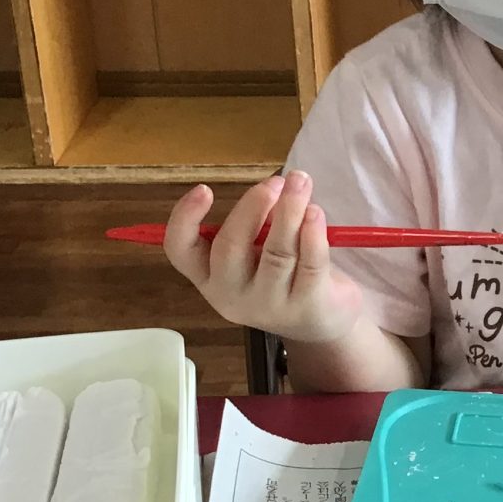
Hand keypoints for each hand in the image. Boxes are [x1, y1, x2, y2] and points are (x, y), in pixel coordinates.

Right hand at [163, 173, 363, 344]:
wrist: (321, 320)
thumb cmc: (283, 275)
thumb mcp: (259, 249)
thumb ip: (258, 224)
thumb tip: (274, 189)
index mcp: (209, 276)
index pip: (181, 251)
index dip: (185, 219)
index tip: (204, 189)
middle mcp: (230, 295)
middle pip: (230, 246)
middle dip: (253, 207)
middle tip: (277, 181)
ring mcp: (268, 306)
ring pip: (276, 253)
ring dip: (290, 211)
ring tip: (301, 183)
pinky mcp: (305, 307)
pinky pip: (310, 263)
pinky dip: (313, 233)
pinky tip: (315, 213)